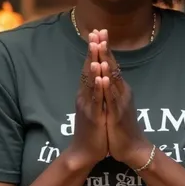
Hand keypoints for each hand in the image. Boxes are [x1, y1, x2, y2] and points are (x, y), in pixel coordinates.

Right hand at [68, 35, 107, 168]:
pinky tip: (100, 76)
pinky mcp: (93, 117)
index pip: (90, 67)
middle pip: (88, 69)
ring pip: (90, 82)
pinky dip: (98, 87)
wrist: (84, 152)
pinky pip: (96, 100)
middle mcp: (84, 96)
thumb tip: (98, 78)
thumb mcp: (94, 107)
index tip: (97, 33)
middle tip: (95, 33)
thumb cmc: (91, 130)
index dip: (94, 50)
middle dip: (93, 51)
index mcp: (86, 93)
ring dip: (94, 64)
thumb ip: (94, 93)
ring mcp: (87, 106)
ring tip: (96, 48)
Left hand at [97, 30, 151, 169]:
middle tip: (99, 31)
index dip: (104, 48)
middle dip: (104, 48)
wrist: (134, 149)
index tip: (98, 32)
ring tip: (99, 47)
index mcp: (120, 90)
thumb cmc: (123, 128)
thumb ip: (112, 91)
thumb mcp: (116, 105)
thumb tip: (107, 77)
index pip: (111, 64)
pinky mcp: (117, 115)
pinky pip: (111, 99)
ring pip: (112, 79)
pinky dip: (107, 87)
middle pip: (112, 66)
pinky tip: (102, 77)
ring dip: (105, 62)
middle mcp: (122, 92)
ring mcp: (120, 102)